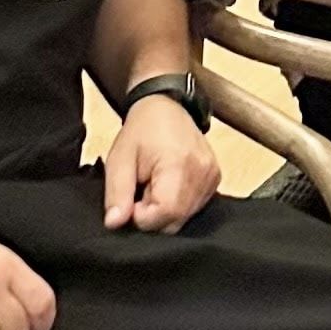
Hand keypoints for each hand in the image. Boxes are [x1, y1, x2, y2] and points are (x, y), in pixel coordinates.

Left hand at [102, 91, 218, 231]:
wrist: (166, 105)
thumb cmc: (140, 131)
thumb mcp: (119, 159)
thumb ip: (116, 193)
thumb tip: (115, 224)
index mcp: (180, 164)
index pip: (164, 213)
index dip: (141, 216)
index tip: (131, 200)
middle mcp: (204, 172)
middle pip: (175, 220)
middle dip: (152, 215)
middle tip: (140, 191)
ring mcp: (213, 176)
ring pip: (184, 218)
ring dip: (164, 211)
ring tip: (153, 186)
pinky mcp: (215, 178)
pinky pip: (194, 208)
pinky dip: (177, 205)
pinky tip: (168, 186)